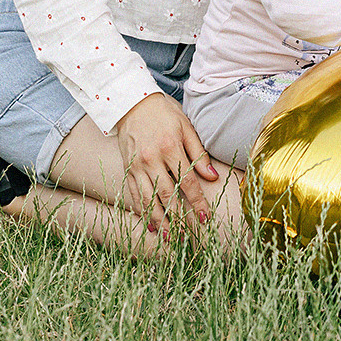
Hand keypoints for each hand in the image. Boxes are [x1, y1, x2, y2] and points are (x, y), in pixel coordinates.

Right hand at [114, 91, 219, 232]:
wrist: (132, 103)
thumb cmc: (164, 113)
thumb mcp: (186, 127)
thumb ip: (199, 153)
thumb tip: (213, 177)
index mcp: (170, 147)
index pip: (187, 182)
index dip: (197, 202)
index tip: (205, 217)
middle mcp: (151, 159)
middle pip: (167, 195)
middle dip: (179, 218)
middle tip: (188, 235)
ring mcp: (136, 166)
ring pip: (148, 199)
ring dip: (160, 221)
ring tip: (169, 238)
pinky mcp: (127, 169)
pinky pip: (134, 194)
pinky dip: (142, 211)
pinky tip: (150, 224)